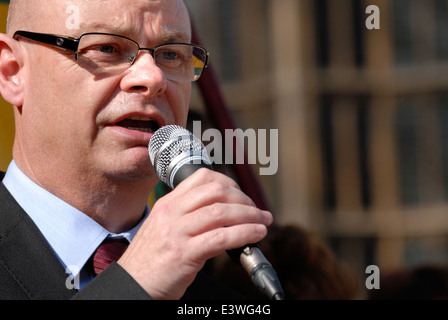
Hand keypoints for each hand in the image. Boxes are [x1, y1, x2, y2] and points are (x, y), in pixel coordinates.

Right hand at [117, 168, 272, 299]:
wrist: (132, 285)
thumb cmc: (151, 260)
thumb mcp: (162, 227)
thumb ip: (186, 214)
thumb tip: (222, 211)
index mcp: (167, 204)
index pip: (203, 178)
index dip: (229, 183)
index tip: (242, 195)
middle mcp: (171, 213)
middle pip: (216, 191)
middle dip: (244, 199)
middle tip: (257, 211)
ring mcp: (176, 232)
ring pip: (222, 212)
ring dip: (250, 215)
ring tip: (263, 222)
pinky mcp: (184, 254)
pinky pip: (221, 237)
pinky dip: (245, 233)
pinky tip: (256, 234)